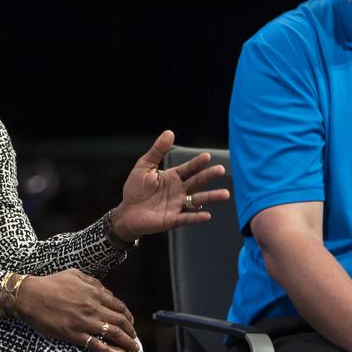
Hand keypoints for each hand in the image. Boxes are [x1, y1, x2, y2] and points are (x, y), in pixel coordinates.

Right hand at [13, 269, 138, 351]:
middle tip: (135, 338)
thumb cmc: (51, 283)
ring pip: (112, 333)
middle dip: (131, 331)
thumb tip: (106, 292)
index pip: (119, 306)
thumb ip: (93, 282)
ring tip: (133, 348)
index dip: (128, 316)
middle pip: (120, 321)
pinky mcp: (74, 334)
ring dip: (126, 342)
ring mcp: (84, 322)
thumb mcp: (74, 274)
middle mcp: (92, 307)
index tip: (131, 323)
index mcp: (93, 292)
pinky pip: (95, 345)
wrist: (30, 296)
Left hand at [108, 130, 228, 241]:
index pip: (189, 168)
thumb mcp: (144, 166)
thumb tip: (169, 133)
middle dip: (209, 176)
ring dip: (211, 197)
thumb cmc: (135, 189)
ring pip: (197, 200)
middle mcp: (179, 190)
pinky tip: (207, 215)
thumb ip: (157, 151)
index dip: (197, 163)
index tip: (207, 156)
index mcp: (173, 177)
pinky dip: (196, 217)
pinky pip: (187, 217)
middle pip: (197, 182)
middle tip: (221, 170)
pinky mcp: (172, 219)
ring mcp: (178, 205)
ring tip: (225, 194)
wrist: (126, 212)